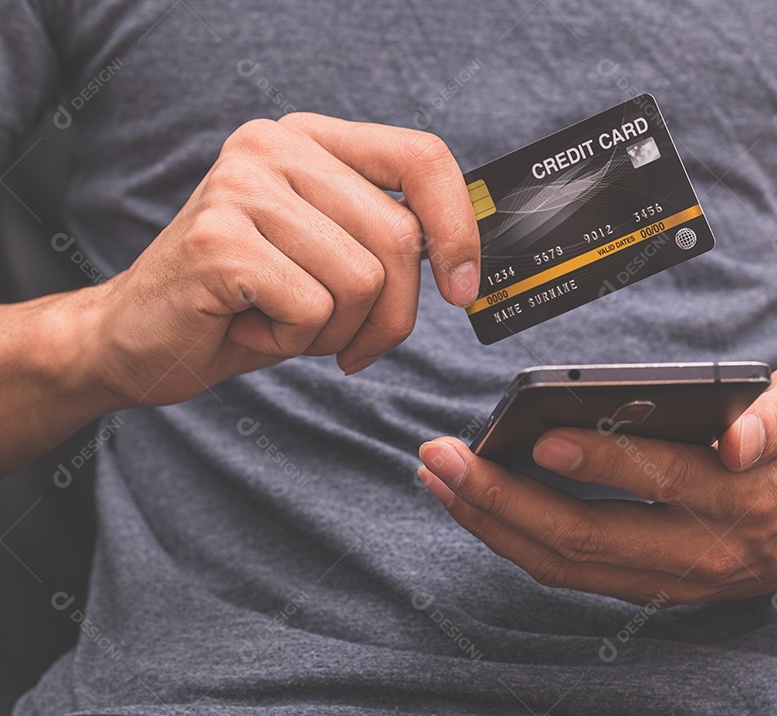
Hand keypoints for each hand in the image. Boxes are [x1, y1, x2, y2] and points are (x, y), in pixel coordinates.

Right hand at [85, 114, 478, 406]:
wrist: (139, 339)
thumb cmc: (248, 304)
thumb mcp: (329, 258)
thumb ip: (385, 240)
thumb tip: (467, 263)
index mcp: (311, 139)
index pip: (422, 157)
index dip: (458, 228)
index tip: (462, 289)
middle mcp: (274, 146)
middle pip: (398, 237)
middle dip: (390, 316)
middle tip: (351, 344)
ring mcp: (241, 186)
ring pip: (361, 280)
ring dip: (333, 331)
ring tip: (279, 321)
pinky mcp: (218, 239)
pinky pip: (311, 309)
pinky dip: (291, 344)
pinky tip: (248, 328)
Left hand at [418, 363, 776, 604]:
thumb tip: (737, 441)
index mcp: (745, 500)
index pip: (657, 479)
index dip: (596, 460)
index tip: (536, 435)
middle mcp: (703, 552)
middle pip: (586, 538)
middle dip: (503, 500)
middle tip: (441, 458)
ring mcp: (676, 578)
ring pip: (568, 565)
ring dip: (495, 525)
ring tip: (440, 481)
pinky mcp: (659, 585)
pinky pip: (576, 573)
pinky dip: (519, 541)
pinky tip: (482, 507)